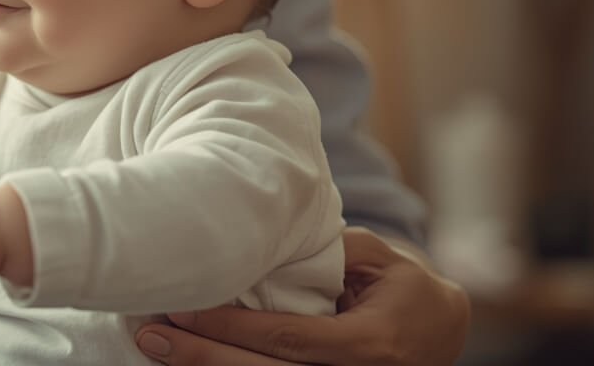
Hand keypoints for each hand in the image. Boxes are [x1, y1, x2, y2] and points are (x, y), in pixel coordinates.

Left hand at [133, 227, 470, 364]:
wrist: (442, 329)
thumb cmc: (403, 286)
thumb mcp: (375, 258)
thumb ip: (323, 252)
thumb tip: (259, 240)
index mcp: (369, 344)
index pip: (288, 338)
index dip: (231, 327)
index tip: (183, 307)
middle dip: (203, 357)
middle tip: (151, 334)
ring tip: (156, 348)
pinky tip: (191, 360)